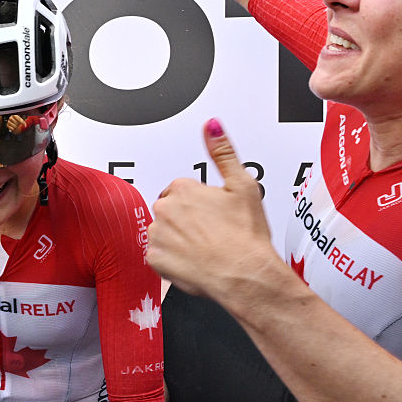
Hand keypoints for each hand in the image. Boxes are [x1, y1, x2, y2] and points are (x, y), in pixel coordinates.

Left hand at [148, 118, 274, 299]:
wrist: (244, 275)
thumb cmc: (246, 236)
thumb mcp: (242, 185)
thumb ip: (223, 152)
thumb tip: (212, 126)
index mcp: (183, 189)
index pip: (182, 191)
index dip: (200, 204)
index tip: (214, 215)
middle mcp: (165, 210)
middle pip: (170, 211)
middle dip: (186, 220)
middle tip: (211, 233)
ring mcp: (158, 236)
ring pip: (163, 233)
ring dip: (177, 239)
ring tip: (204, 248)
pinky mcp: (155, 260)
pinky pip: (159, 257)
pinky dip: (172, 260)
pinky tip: (193, 262)